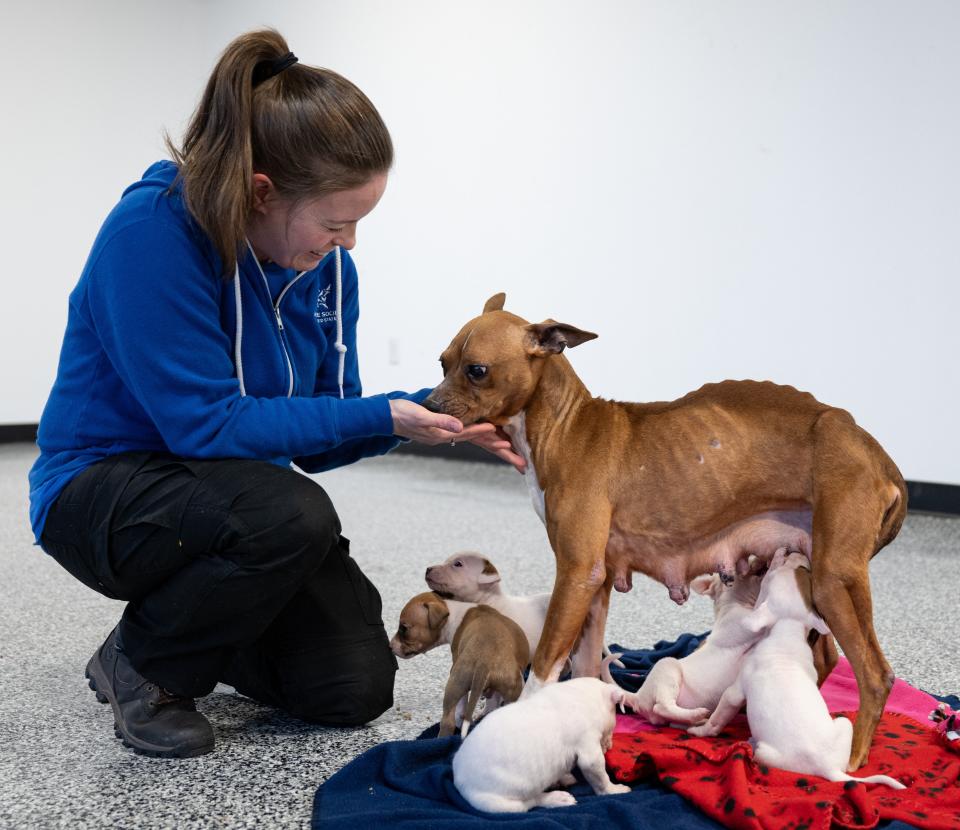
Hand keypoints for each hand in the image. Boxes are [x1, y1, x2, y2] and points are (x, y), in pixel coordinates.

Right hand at [389, 401, 526, 472]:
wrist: (389, 416)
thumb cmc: (403, 415)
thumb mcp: (420, 417)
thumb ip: (440, 422)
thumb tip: (458, 427)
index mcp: (445, 434)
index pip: (473, 436)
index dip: (490, 439)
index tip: (506, 442)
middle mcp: (451, 436)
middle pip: (482, 444)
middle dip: (503, 453)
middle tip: (523, 464)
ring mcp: (451, 434)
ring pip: (480, 441)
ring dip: (498, 447)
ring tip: (517, 455)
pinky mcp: (449, 428)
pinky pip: (473, 434)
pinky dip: (486, 436)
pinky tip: (497, 437)